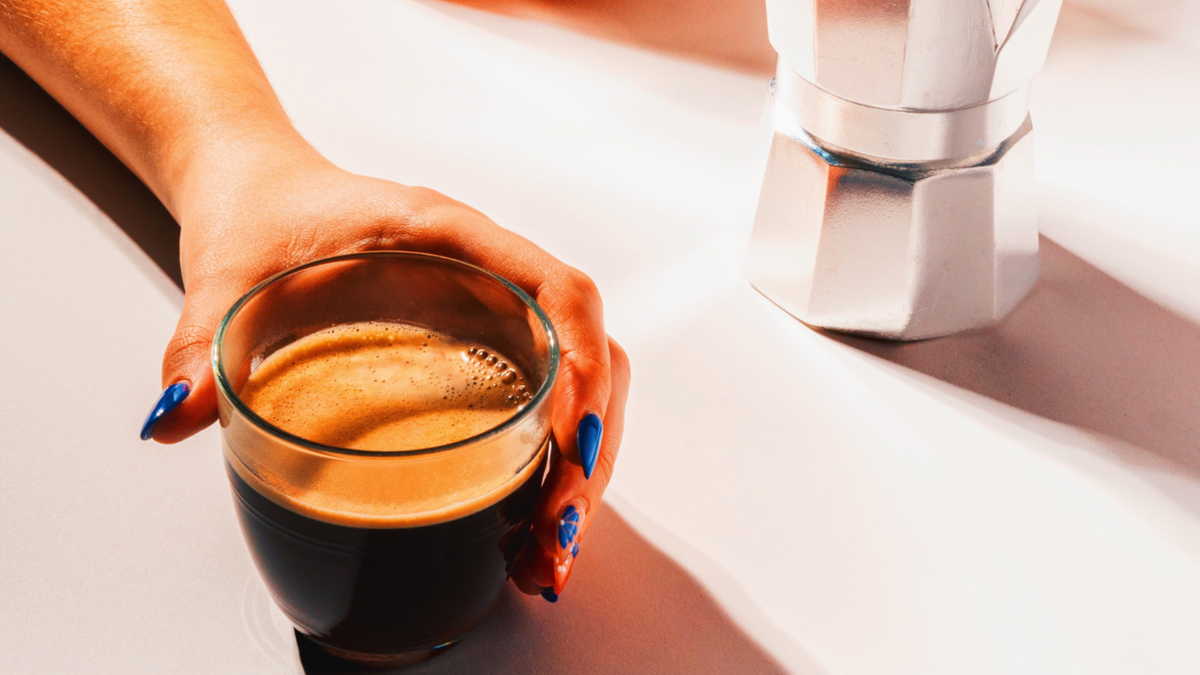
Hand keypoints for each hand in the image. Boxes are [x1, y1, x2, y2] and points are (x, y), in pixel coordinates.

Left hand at [144, 135, 628, 597]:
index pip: (559, 290)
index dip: (582, 365)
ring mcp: (492, 313)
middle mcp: (490, 275)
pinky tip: (529, 524)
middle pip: (591, 356)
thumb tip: (177, 417)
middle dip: (589, 448)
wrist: (260, 192)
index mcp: (450, 236)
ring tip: (548, 550)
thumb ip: (202, 339)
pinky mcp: (480, 348)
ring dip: (582, 469)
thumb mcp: (229, 271)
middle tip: (554, 530)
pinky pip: (546, 402)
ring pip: (579, 388)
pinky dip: (551, 465)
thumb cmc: (260, 213)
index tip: (567, 440)